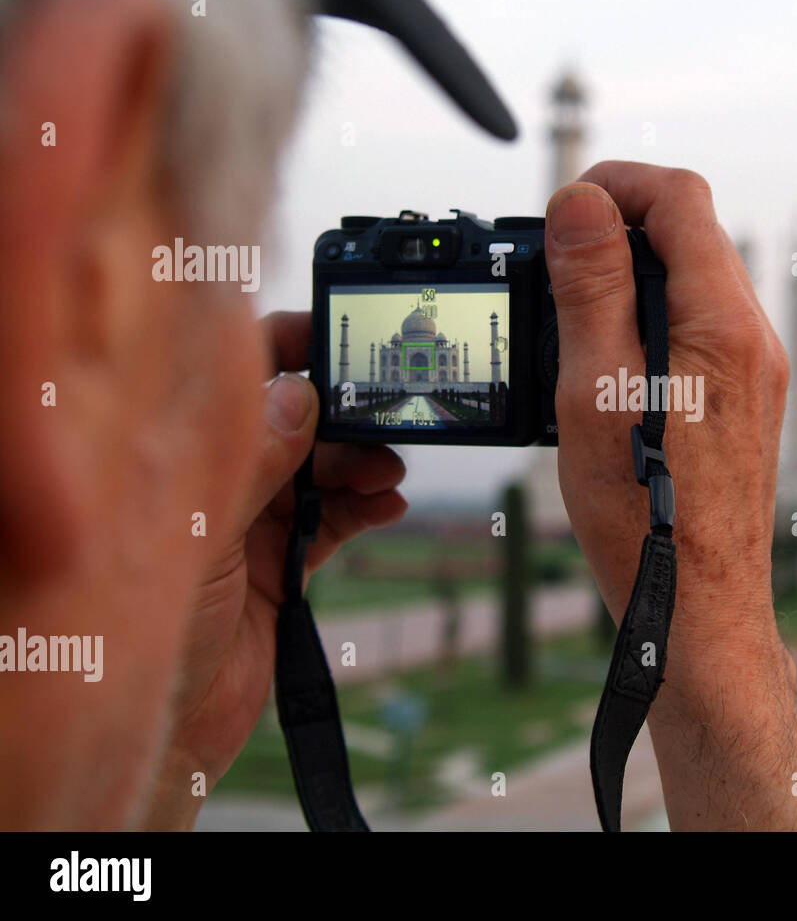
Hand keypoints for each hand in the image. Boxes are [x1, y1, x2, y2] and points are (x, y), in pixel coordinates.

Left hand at [137, 312, 406, 828]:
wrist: (172, 725)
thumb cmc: (145, 630)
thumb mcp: (197, 533)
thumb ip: (251, 463)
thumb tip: (297, 393)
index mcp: (177, 457)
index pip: (233, 377)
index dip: (284, 346)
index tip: (337, 334)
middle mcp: (216, 480)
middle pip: (292, 419)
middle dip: (341, 413)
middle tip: (384, 416)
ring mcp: (253, 519)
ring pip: (322, 467)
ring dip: (362, 462)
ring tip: (388, 471)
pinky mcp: (287, 561)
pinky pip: (338, 518)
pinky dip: (368, 507)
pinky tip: (390, 503)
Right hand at [545, 162, 796, 829]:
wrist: (698, 603)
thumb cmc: (646, 514)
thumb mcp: (596, 390)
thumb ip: (591, 288)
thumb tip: (582, 202)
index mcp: (724, 323)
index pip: (681, 199)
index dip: (617, 184)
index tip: (564, 209)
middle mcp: (755, 338)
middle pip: (693, 233)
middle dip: (621, 226)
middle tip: (556, 260)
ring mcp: (757, 371)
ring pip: (696, 280)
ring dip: (634, 274)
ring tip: (572, 311)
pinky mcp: (745, 400)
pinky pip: (701, 326)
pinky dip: (653, 317)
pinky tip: (608, 360)